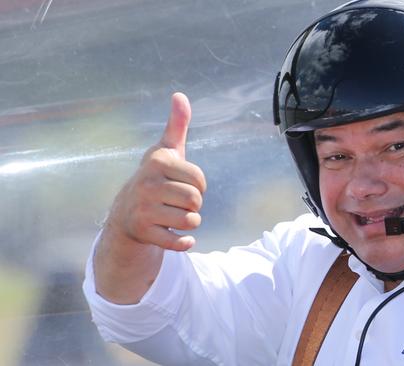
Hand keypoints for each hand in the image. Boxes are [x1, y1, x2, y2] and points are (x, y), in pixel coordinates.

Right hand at [104, 92, 206, 250]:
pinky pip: (178, 241)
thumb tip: (180, 95)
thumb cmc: (155, 178)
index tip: (182, 184)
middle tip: (176, 203)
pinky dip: (183, 242)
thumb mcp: (166, 152)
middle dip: (193, 205)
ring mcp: (142, 209)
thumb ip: (177, 125)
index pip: (200, 179)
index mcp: (157, 162)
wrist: (126, 214)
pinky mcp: (142, 233)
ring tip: (173, 216)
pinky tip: (179, 237)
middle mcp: (146, 184)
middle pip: (196, 200)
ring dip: (189, 223)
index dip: (198, 185)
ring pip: (190, 220)